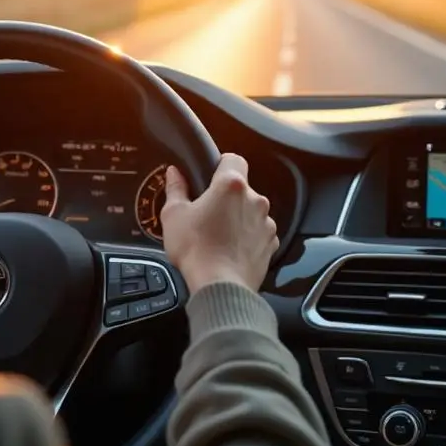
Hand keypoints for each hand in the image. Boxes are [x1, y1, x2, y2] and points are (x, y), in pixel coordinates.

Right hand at [161, 153, 277, 292]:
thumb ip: (176, 189)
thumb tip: (174, 174)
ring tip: (218, 235)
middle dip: (227, 197)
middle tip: (207, 213)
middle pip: (242, 187)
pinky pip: (258, 232)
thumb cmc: (196, 250)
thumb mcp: (174, 215)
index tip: (210, 178)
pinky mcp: (271, 243)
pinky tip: (231, 249)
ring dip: (238, 217)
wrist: (220, 287)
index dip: (221, 165)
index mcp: (231, 185)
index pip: (233, 158)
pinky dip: (248, 237)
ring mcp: (266, 222)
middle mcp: (255, 200)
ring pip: (251, 211)